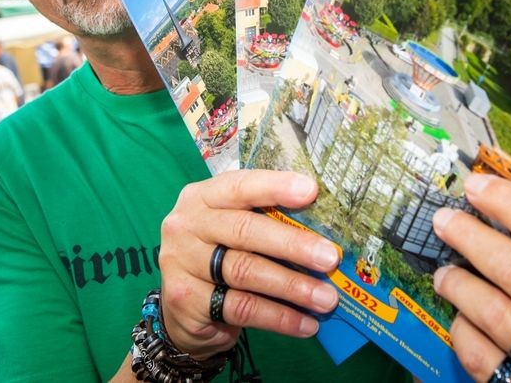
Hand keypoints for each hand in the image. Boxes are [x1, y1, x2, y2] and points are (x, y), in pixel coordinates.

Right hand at [157, 170, 341, 358]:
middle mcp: (186, 225)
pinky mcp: (186, 300)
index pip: (240, 186)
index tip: (311, 191)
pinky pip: (241, 308)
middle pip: (244, 230)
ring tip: (326, 299)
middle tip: (330, 258)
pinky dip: (278, 317)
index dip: (275, 187)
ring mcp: (181, 262)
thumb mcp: (233, 229)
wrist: (180, 309)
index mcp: (202, 197)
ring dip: (292, 286)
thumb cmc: (220, 256)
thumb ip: (265, 220)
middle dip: (292, 244)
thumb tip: (324, 229)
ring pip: (245, 271)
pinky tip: (306, 324)